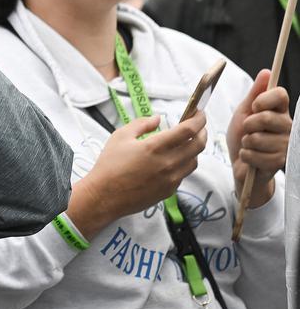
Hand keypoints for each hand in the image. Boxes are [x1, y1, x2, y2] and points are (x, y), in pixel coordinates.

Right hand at [68, 113, 207, 237]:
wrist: (105, 196)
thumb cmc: (109, 164)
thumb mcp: (120, 136)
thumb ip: (141, 124)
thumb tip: (158, 119)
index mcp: (155, 147)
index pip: (188, 130)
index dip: (198, 119)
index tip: (199, 112)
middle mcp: (168, 163)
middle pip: (198, 145)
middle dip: (203, 132)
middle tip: (198, 126)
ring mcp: (171, 179)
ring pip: (194, 160)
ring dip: (194, 149)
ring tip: (187, 143)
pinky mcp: (169, 191)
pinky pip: (184, 174)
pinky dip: (183, 163)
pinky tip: (173, 160)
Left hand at [227, 69, 289, 207]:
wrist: (241, 163)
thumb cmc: (242, 135)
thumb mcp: (244, 112)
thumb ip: (255, 94)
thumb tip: (267, 72)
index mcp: (280, 111)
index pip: (280, 94)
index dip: (263, 100)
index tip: (255, 107)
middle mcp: (288, 126)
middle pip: (266, 117)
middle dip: (248, 125)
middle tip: (248, 130)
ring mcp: (286, 144)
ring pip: (257, 138)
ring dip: (245, 143)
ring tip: (249, 145)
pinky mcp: (280, 162)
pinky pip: (255, 155)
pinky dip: (246, 156)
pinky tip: (250, 157)